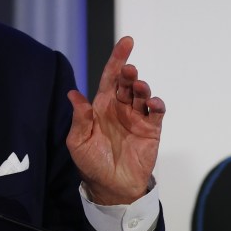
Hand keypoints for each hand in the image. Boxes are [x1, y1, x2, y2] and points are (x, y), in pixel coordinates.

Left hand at [67, 36, 165, 204]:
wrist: (112, 187)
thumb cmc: (92, 164)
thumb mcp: (78, 142)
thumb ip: (80, 118)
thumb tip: (73, 94)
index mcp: (102, 106)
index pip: (110, 77)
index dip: (118, 59)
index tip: (127, 42)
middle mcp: (120, 108)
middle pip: (127, 82)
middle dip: (129, 73)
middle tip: (129, 72)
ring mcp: (137, 117)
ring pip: (142, 94)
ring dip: (142, 87)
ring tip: (139, 88)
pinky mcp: (151, 129)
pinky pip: (157, 112)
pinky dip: (158, 104)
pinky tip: (154, 103)